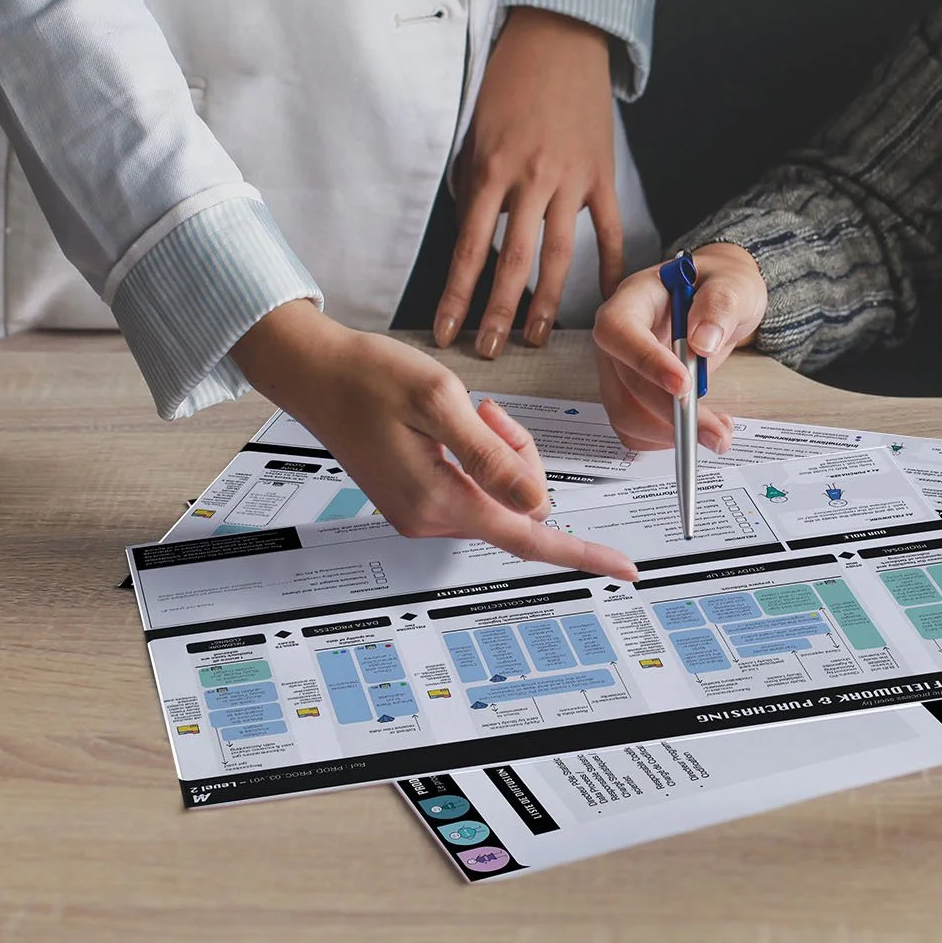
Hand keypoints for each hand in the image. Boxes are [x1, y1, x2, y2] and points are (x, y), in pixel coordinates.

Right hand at [233, 301, 637, 579]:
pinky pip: (476, 486)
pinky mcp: (419, 499)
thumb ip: (492, 458)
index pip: (529, 538)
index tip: (624, 568)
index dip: (582, 552)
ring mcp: (423, 512)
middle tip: (487, 412)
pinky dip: (479, 454)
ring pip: (501, 494)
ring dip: (498, 452)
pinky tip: (452, 425)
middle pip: (521, 505)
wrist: (316, 373)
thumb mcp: (440, 403)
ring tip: (464, 412)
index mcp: (440, 500)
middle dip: (521, 457)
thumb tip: (536, 503)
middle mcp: (431, 518)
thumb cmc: (370, 378)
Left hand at [433, 6, 622, 357]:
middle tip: (489, 349)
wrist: (557, 38)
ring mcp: (571, 180)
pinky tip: (602, 296)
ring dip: (545, 302)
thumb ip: (475, 187)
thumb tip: (474, 236)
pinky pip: (608, 231)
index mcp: (492, 170)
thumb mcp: (474, 132)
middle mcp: (532, 181)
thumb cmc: (507, 82)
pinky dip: (608, 266)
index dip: (456, 296)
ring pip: (559, 255)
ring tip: (535, 336)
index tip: (446, 330)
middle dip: (499, 313)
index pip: (469, 249)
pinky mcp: (601, 175)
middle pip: (513, 263)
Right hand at [592, 243, 767, 451]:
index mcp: (635, 297)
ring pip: (627, 414)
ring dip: (670, 432)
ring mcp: (622, 368)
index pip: (619, 330)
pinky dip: (668, 438)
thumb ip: (720, 305)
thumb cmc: (722, 285)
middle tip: (716, 431)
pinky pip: (637, 429)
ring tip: (718, 430)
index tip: (684, 385)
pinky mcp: (632, 394)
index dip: (645, 361)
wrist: (722, 302)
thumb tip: (703, 342)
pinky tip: (702, 427)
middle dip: (670, 411)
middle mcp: (620, 336)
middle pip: (625, 382)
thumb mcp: (733, 284)